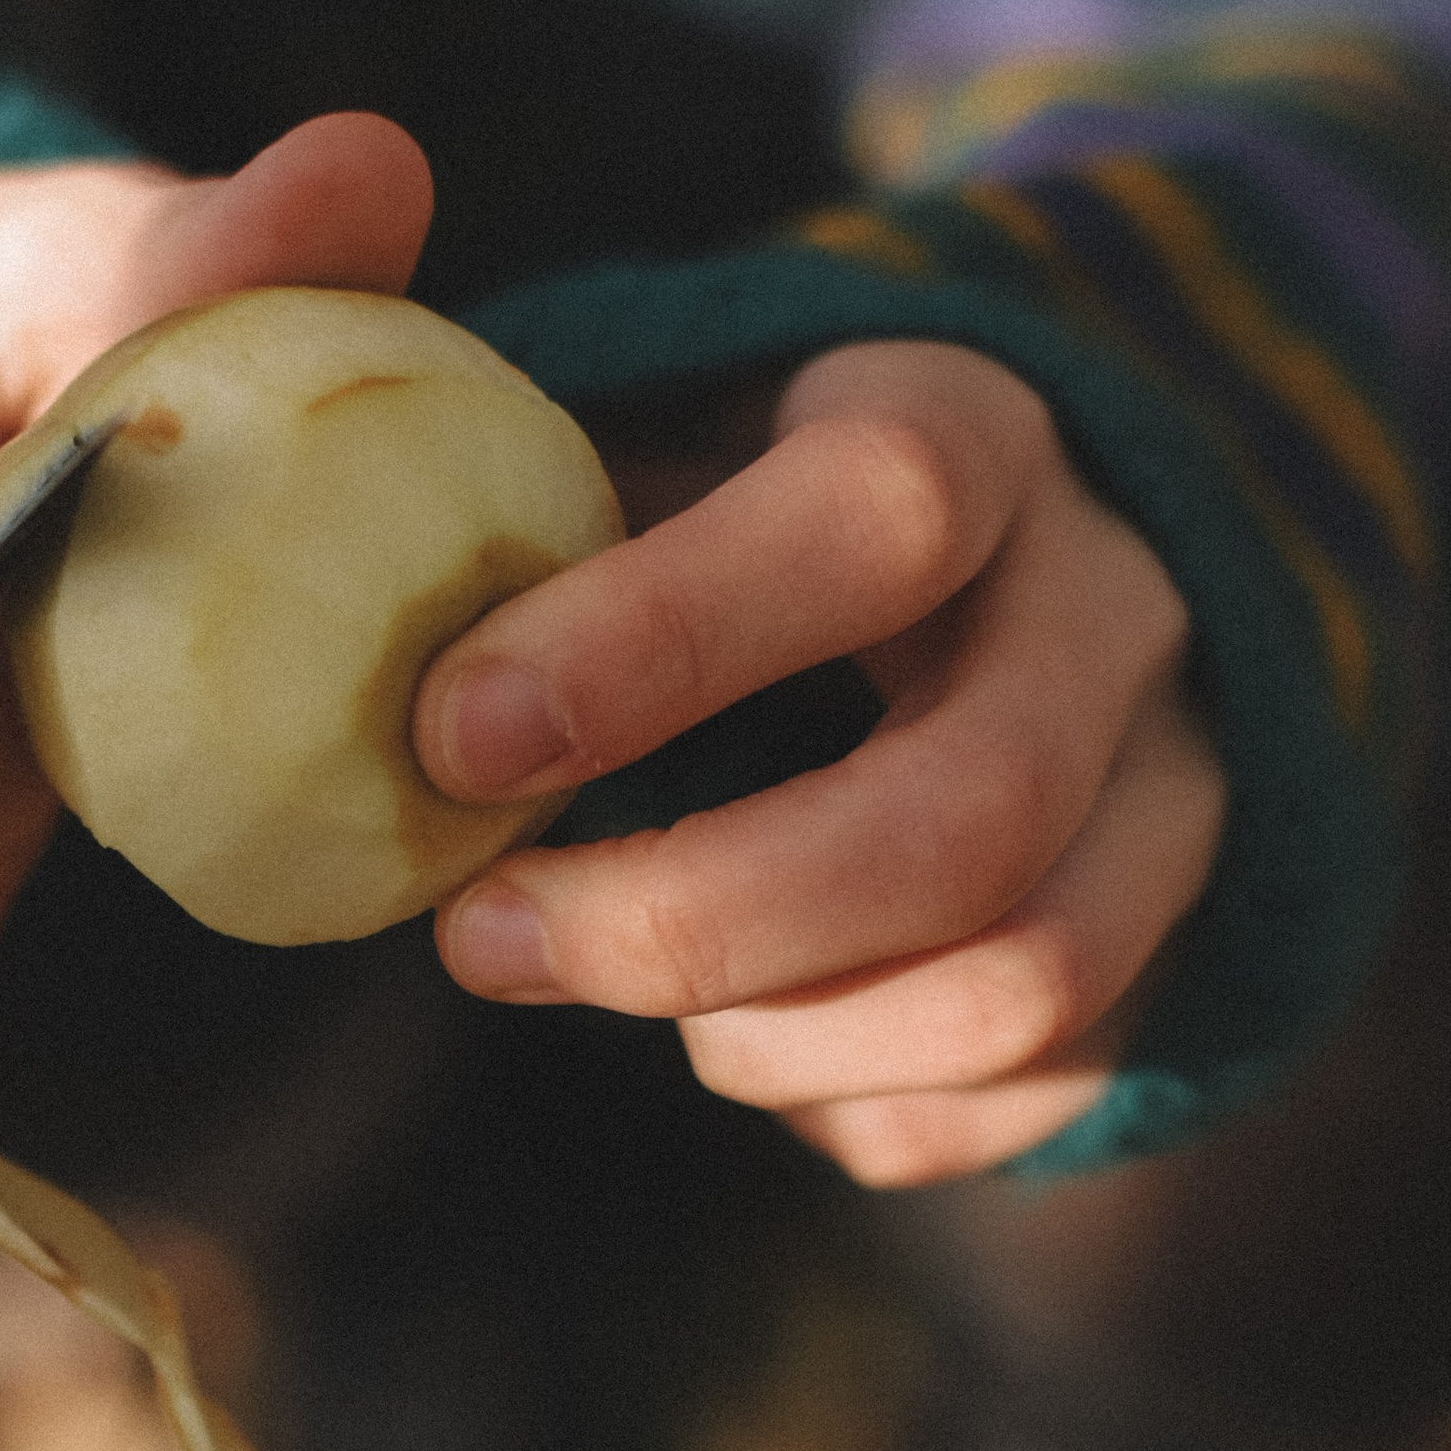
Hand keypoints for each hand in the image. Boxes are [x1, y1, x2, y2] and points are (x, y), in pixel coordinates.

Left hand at [414, 340, 1225, 1184]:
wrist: (985, 559)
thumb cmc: (712, 491)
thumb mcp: (620, 393)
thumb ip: (451, 398)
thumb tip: (266, 349)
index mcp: (967, 425)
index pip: (879, 517)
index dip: (662, 640)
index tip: (451, 734)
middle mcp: (1113, 604)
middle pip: (969, 813)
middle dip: (696, 917)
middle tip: (478, 938)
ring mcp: (1181, 784)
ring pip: (1021, 980)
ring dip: (770, 1032)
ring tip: (610, 976)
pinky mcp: (1184, 940)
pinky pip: (1037, 1091)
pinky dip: (851, 1101)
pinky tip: (738, 1036)